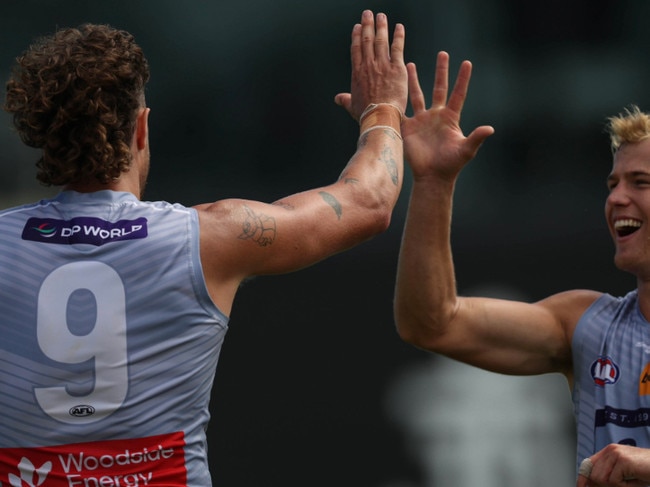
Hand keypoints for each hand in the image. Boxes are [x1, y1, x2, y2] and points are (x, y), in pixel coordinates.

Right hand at [334, 10, 407, 120]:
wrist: (379, 116)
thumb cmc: (366, 114)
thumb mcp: (352, 106)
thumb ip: (345, 99)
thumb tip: (337, 99)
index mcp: (357, 73)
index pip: (356, 50)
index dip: (356, 36)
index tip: (357, 27)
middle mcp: (369, 66)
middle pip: (367, 40)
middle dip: (367, 25)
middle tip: (368, 14)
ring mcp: (382, 65)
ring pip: (381, 41)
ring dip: (381, 26)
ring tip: (381, 16)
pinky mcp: (397, 68)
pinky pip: (397, 48)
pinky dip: (398, 36)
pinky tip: (399, 27)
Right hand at [402, 51, 493, 182]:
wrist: (432, 177)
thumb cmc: (451, 164)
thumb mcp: (466, 150)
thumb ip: (476, 138)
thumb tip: (490, 129)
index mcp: (450, 118)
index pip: (458, 94)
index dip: (462, 79)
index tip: (467, 62)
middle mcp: (436, 115)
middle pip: (438, 88)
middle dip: (441, 71)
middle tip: (443, 53)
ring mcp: (421, 120)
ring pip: (417, 95)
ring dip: (413, 80)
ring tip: (408, 63)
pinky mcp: (408, 128)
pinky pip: (400, 111)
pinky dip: (395, 101)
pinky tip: (389, 88)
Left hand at [577, 444, 649, 486]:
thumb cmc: (647, 471)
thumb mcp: (625, 473)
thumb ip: (609, 475)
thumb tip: (592, 484)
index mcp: (609, 451)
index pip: (589, 464)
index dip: (583, 477)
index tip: (580, 486)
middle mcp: (610, 450)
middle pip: (594, 474)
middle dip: (603, 486)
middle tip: (622, 486)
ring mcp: (616, 454)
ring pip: (602, 479)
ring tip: (629, 483)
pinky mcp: (623, 461)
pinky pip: (613, 481)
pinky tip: (634, 481)